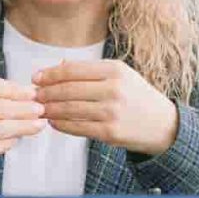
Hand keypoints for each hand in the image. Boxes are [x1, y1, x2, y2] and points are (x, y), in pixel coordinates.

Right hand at [0, 77, 46, 190]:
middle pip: (0, 107)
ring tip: (38, 124)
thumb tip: (10, 93)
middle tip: (41, 108)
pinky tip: (16, 139)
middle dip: (25, 108)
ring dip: (23, 126)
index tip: (30, 92)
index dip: (15, 89)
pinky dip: (8, 143)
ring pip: (1, 128)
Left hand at [33, 60, 178, 155]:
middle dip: (46, 93)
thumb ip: (90, 70)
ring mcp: (111, 111)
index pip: (73, 70)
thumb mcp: (120, 75)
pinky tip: (53, 121)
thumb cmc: (136, 96)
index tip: (36, 78)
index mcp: (115, 70)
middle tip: (35, 95)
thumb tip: (58, 65)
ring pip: (69, 109)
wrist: (163, 125)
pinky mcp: (109, 132)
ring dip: (50, 109)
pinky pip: (76, 127)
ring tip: (40, 108)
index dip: (50, 74)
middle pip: (67, 90)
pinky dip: (60, 124)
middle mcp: (114, 89)